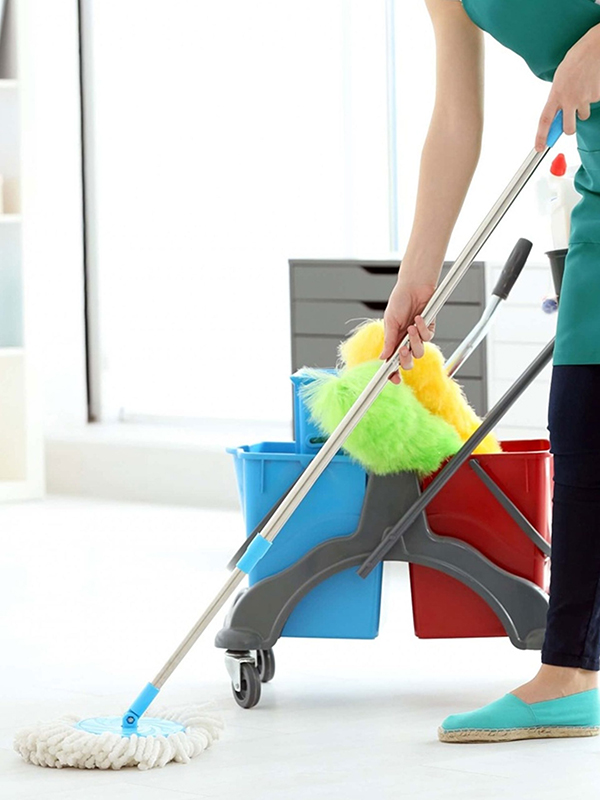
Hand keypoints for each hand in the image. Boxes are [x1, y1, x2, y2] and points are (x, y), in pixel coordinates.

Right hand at [379, 279, 436, 383]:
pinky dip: (422, 329)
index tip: (392, 379)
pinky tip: (419, 318)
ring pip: (419, 353)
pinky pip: (427, 338)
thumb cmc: (400, 301)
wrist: (414, 286)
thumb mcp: (390, 321)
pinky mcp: (428, 330)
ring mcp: (417, 337)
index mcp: (393, 342)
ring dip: (414, 342)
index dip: (392, 373)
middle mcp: (405, 342)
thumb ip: (388, 340)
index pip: (392, 362)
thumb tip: (382, 358)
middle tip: (402, 350)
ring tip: (410, 328)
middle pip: (407, 363)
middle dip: (405, 360)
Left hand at [534, 24, 599, 151]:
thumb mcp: (560, 79)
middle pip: (568, 128)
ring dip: (582, 107)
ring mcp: (585, 99)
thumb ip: (557, 97)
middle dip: (569, 128)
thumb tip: (557, 113)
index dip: (541, 137)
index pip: (545, 121)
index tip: (539, 148)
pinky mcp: (597, 96)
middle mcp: (570, 100)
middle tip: (569, 121)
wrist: (595, 47)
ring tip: (582, 89)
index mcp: (556, 94)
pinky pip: (594, 102)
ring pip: (583, 114)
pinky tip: (591, 82)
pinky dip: (593, 95)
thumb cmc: (576, 59)